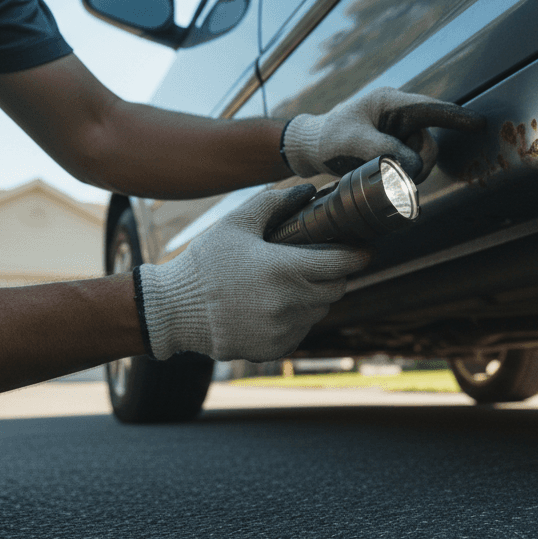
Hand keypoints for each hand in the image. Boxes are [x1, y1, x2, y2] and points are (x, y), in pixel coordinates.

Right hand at [136, 185, 370, 361]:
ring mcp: (284, 329)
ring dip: (315, 296)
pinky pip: (302, 330)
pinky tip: (275, 305)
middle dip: (334, 274)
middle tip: (321, 262)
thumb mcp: (236, 223)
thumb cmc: (205, 263)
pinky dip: (297, 318)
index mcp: (286, 269)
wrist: (174, 311)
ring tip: (292, 283)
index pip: (342, 264)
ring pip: (320, 310)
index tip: (363, 249)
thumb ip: (274, 202)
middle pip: (336, 288)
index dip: (358, 255)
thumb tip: (307, 189)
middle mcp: (290, 303)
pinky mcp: (275, 348)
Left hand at [281, 87, 486, 181]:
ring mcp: (397, 131)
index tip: (478, 123)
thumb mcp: (352, 141)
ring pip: (420, 155)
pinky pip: (410, 162)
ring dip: (410, 171)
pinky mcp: (394, 146)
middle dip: (420, 162)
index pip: (431, 108)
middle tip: (403, 179)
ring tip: (385, 177)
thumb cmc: (328, 136)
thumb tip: (412, 166)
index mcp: (390, 102)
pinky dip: (403, 173)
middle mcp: (399, 114)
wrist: (311, 146)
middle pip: (428, 141)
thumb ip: (384, 149)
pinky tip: (388, 179)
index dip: (456, 116)